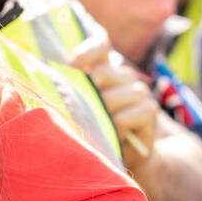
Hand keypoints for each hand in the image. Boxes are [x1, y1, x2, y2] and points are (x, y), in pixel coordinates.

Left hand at [68, 37, 157, 169]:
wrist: (126, 154)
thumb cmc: (97, 129)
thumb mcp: (81, 108)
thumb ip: (72, 92)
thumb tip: (52, 84)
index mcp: (105, 70)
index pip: (100, 45)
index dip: (86, 51)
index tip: (71, 65)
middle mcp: (124, 76)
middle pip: (101, 74)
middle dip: (86, 95)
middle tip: (80, 114)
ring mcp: (139, 91)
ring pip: (110, 98)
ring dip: (99, 117)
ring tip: (99, 129)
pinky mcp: (150, 110)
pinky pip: (122, 118)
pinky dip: (113, 130)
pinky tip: (113, 136)